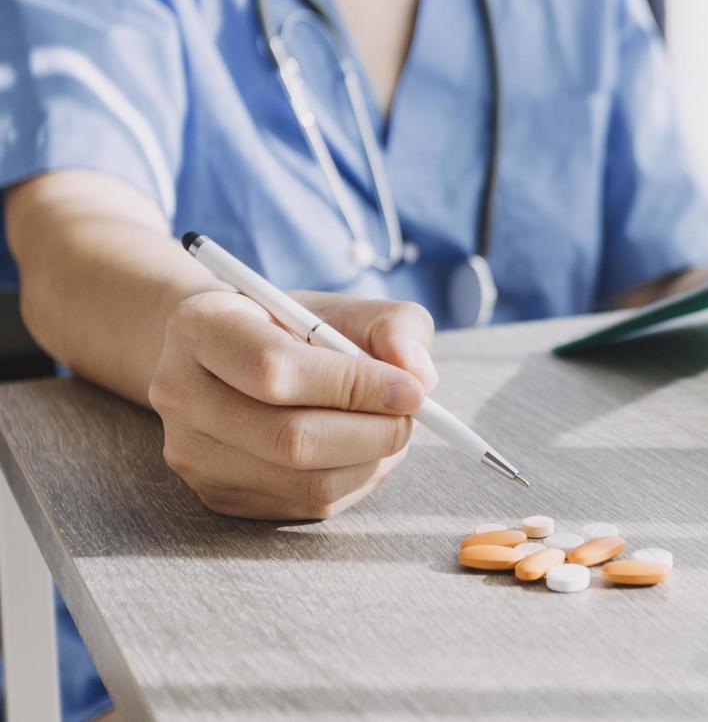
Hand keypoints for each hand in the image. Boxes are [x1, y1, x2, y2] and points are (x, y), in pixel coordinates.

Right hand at [149, 290, 437, 519]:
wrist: (227, 357)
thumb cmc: (294, 327)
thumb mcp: (345, 306)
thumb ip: (395, 326)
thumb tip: (419, 376)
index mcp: (202, 326)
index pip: (275, 370)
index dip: (354, 386)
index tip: (411, 389)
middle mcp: (180, 393)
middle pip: (290, 439)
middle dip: (373, 432)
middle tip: (411, 416)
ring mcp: (192, 453)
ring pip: (305, 483)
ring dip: (371, 461)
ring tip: (389, 430)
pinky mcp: (216, 495)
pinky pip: (305, 507)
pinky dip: (353, 482)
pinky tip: (359, 451)